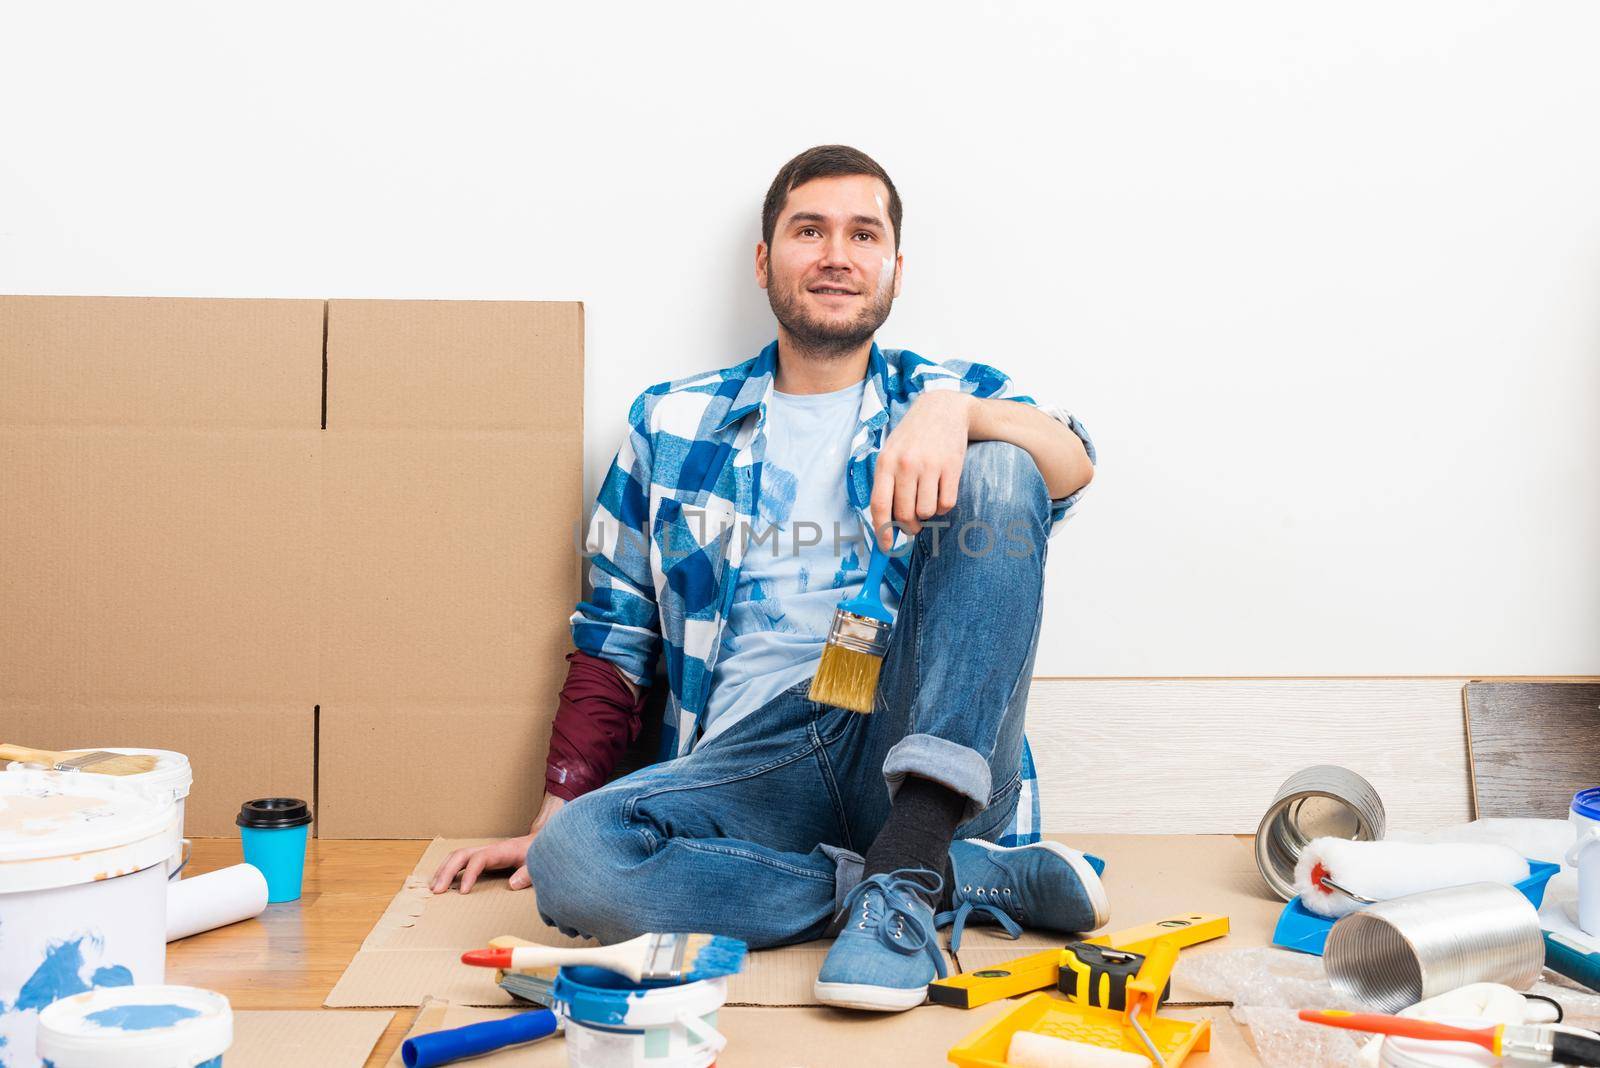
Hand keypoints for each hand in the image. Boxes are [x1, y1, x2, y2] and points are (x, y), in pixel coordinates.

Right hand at [429, 793, 566, 893]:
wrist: (539, 842)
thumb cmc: (536, 854)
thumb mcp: (536, 863)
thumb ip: (527, 874)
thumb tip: (512, 885)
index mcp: (500, 851)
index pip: (479, 859)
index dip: (469, 874)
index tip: (462, 891)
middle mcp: (488, 850)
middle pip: (461, 855)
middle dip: (446, 872)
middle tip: (437, 891)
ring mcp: (483, 853)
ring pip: (457, 857)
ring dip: (443, 870)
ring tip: (434, 888)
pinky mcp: (481, 858)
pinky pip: (460, 861)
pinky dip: (448, 870)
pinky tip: (442, 882)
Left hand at [870, 390, 975, 549]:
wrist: (943, 408)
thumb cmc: (913, 437)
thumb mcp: (892, 452)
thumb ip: (887, 484)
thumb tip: (887, 524)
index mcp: (886, 462)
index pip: (880, 505)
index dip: (882, 531)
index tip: (886, 547)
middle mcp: (906, 464)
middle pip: (905, 514)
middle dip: (908, 526)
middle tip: (913, 525)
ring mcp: (930, 466)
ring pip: (926, 512)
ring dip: (928, 513)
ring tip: (927, 498)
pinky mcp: (952, 467)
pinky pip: (946, 504)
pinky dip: (944, 506)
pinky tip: (941, 491)